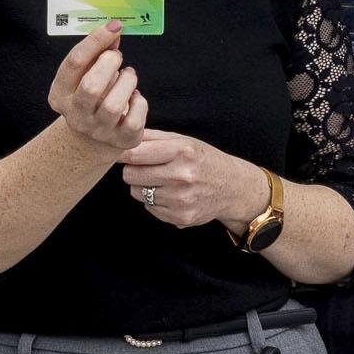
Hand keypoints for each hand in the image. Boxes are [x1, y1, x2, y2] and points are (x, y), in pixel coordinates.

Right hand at [50, 24, 147, 158]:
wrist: (94, 137)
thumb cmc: (92, 96)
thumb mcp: (86, 74)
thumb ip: (97, 53)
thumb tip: (114, 29)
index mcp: (60, 95)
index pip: (74, 63)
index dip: (95, 40)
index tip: (114, 26)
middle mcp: (75, 115)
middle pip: (91, 87)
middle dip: (109, 64)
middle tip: (117, 56)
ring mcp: (98, 130)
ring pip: (114, 105)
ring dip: (127, 81)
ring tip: (128, 75)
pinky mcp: (121, 140)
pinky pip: (134, 118)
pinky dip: (139, 102)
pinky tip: (135, 96)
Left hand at [120, 131, 270, 233]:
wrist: (233, 188)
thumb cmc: (204, 160)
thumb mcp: (184, 140)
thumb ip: (152, 136)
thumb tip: (123, 135)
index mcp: (182, 151)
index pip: (135, 154)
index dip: (123, 154)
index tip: (120, 153)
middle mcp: (182, 176)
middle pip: (130, 175)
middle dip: (134, 170)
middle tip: (147, 167)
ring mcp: (181, 200)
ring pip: (137, 193)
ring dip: (144, 187)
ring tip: (163, 181)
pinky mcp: (180, 218)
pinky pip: (149, 208)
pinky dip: (155, 201)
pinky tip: (172, 195)